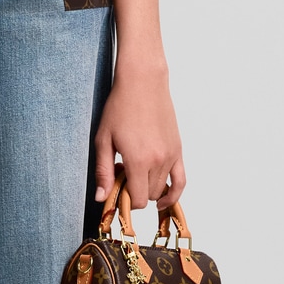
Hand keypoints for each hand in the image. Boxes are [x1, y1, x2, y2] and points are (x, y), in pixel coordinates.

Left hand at [94, 65, 184, 208]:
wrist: (143, 83)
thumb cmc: (120, 108)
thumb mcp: (104, 140)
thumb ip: (103, 172)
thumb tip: (102, 199)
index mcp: (138, 160)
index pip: (137, 199)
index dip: (124, 200)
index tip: (115, 187)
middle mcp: (158, 161)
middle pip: (148, 195)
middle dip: (133, 191)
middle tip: (120, 171)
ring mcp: (171, 156)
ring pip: (162, 189)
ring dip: (147, 187)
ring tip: (134, 168)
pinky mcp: (178, 149)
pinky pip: (181, 181)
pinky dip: (174, 194)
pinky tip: (163, 200)